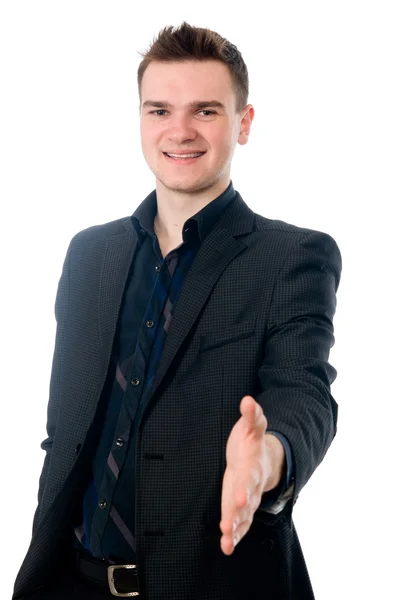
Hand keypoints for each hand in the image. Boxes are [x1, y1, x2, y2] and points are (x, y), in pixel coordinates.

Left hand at [220, 395, 284, 554]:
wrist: (264, 457)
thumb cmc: (253, 442)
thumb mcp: (252, 426)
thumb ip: (252, 415)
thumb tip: (248, 400)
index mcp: (253, 466)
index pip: (248, 478)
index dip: (244, 488)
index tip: (238, 499)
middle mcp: (252, 485)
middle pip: (246, 501)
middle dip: (238, 513)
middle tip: (229, 524)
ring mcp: (247, 497)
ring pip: (243, 516)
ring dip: (235, 528)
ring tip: (226, 541)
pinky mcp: (240, 506)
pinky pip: (240, 523)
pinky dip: (234, 535)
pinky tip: (226, 547)